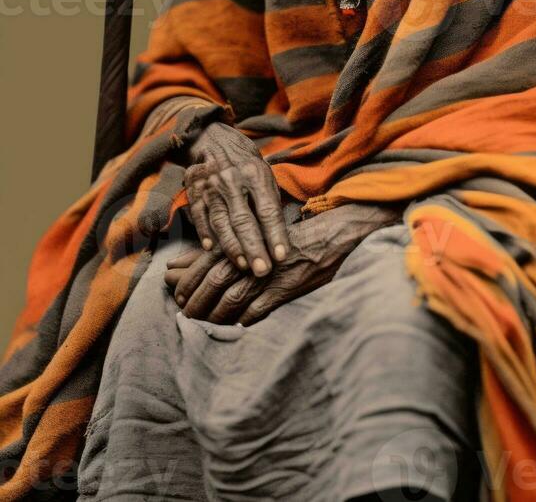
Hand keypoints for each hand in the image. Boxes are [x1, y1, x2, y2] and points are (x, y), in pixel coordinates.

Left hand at [164, 202, 403, 324]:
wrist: (335, 234)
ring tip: (202, 323)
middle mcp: (254, 255)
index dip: (187, 280)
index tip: (175, 293)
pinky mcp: (287, 289)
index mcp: (246, 239)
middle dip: (195, 301)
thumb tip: (184, 264)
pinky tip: (235, 325)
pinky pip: (258, 310)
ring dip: (213, 315)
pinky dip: (243, 320)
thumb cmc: (292, 234)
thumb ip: (225, 248)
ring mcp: (270, 274)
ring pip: (232, 300)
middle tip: (183, 314)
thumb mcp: (258, 234)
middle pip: (214, 283)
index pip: (206, 262)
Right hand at [183, 121, 289, 277]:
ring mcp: (211, 185)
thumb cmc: (247, 166)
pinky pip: (199, 215)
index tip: (281, 256)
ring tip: (243, 266)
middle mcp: (232, 179)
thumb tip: (281, 236)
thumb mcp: (265, 175)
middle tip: (263, 271)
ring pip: (221, 220)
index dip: (275, 233)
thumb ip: (270, 203)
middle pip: (243, 218)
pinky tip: (211, 250)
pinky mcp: (194, 190)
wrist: (214, 140)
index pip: (268, 208)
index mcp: (256, 174)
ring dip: (232, 246)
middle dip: (254, 247)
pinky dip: (204, 233)